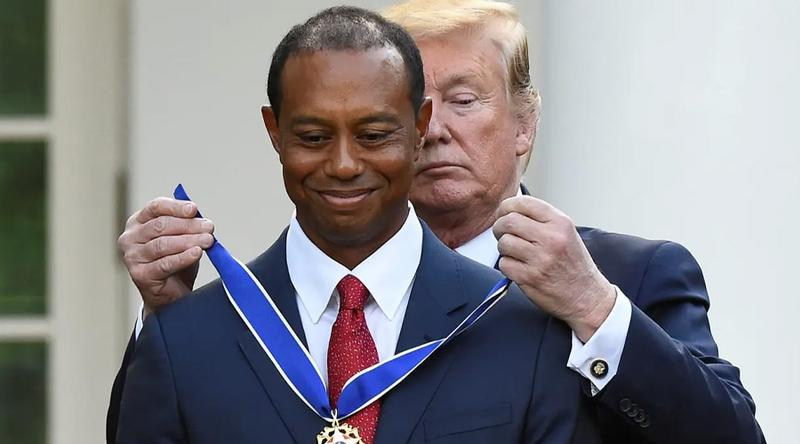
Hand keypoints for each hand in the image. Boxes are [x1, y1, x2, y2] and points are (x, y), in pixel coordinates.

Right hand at [118, 197, 214, 315]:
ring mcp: (132, 256)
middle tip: (209, 228)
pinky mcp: (140, 274)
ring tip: (207, 240)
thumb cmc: (174, 261)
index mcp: (138, 222)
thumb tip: (202, 220)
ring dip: (189, 240)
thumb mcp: (181, 238)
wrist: (169, 293)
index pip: (155, 207)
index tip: (194, 209)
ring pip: (163, 244)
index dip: (176, 207)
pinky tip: (196, 252)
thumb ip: (188, 226)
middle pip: (160, 225)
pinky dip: (183, 257)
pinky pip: (165, 263)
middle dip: (188, 225)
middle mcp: (130, 237)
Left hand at [492, 196, 615, 341]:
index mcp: (560, 223)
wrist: (586, 297)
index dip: (507, 206)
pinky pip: (504, 263)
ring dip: (504, 248)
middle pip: (509, 221)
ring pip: (504, 242)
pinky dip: (507, 265)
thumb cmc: (574, 265)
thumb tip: (510, 210)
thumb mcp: (566, 233)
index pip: (524, 203)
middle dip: (500, 227)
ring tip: (515, 252)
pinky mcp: (529, 277)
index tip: (503, 213)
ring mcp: (540, 259)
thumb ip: (541, 220)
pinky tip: (519, 267)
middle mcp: (551, 238)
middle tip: (502, 233)